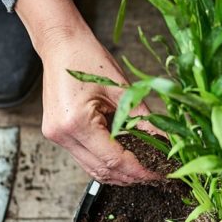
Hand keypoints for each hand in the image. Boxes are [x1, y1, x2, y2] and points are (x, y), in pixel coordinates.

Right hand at [15, 0, 159, 184]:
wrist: (60, 45)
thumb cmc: (87, 59)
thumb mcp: (121, 89)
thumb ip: (143, 119)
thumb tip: (164, 141)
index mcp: (76, 122)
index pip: (113, 160)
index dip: (138, 171)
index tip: (158, 174)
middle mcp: (62, 134)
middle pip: (101, 170)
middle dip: (130, 177)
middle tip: (155, 175)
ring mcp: (57, 136)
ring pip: (92, 169)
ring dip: (118, 174)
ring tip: (143, 171)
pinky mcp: (58, 134)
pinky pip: (85, 158)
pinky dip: (105, 162)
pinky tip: (124, 160)